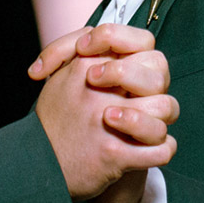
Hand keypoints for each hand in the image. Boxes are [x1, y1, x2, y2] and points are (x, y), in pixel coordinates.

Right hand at [33, 27, 177, 202]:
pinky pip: (161, 149)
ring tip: (145, 129)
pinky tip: (150, 149)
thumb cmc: (55, 120)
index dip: (143, 53)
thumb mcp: (60, 76)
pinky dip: (162, 150)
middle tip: (141, 102)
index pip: (140, 42)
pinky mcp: (114, 154)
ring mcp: (107, 122)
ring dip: (160, 121)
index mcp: (86, 66)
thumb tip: (103, 38)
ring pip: (165, 108)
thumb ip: (81, 51)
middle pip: (157, 74)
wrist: (38, 164)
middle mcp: (97, 91)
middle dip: (156, 89)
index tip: (127, 70)